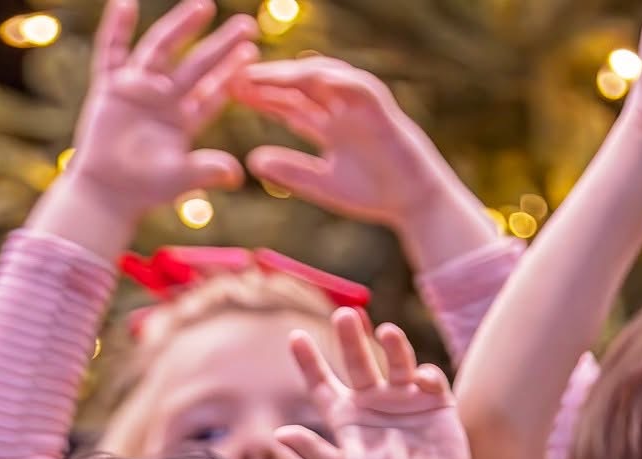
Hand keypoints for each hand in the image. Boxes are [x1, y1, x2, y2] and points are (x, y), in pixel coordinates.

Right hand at [62, 0, 253, 222]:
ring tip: (204, 6)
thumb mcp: (179, 179)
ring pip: (161, 49)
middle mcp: (164, 99)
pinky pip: (111, 52)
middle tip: (247, 24)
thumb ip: (206, 172)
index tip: (252, 52)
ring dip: (181, 27)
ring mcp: (137, 90)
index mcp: (184, 120)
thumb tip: (238, 175)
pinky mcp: (109, 88)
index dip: (232, 72)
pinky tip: (124, 3)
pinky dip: (116, 28)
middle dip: (220, 45)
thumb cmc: (144, 190)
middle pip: (196, 65)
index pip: (214, 91)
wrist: (106, 193)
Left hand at [241, 57, 447, 230]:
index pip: (285, 103)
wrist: (413, 201)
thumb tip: (251, 162)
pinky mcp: (378, 104)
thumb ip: (290, 171)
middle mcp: (338, 106)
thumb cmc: (372, 194)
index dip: (258, 97)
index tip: (228, 94)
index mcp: (324, 123)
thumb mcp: (322, 184)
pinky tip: (309, 77)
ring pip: (319, 78)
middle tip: (232, 74)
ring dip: (291, 74)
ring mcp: (357, 102)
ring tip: (263, 75)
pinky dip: (335, 79)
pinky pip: (355, 85)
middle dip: (267, 79)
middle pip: (296, 86)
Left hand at [278, 309, 491, 458]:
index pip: (322, 383)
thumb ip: (313, 451)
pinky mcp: (434, 399)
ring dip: (393, 345)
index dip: (308, 361)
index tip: (295, 337)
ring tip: (386, 332)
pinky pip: (429, 378)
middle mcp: (373, 400)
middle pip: (357, 361)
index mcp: (347, 415)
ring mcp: (404, 396)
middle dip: (350, 338)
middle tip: (345, 315)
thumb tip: (279, 434)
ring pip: (396, 360)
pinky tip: (421, 380)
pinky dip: (426, 375)